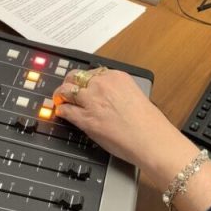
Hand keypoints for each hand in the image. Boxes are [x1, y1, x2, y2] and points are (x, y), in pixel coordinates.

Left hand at [53, 68, 171, 167]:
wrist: (150, 139)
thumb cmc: (148, 123)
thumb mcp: (135, 95)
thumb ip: (118, 92)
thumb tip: (107, 97)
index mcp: (117, 76)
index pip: (92, 71)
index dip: (85, 79)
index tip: (83, 83)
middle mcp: (102, 85)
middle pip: (76, 76)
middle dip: (70, 82)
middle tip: (67, 89)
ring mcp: (92, 101)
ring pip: (66, 91)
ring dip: (62, 95)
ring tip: (60, 99)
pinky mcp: (85, 118)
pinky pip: (66, 110)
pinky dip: (62, 111)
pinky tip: (62, 113)